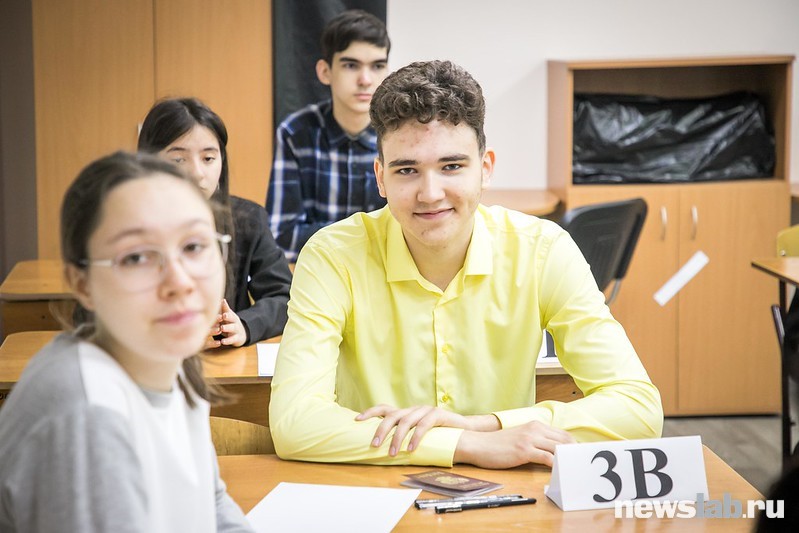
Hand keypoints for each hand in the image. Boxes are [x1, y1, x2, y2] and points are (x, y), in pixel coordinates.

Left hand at [205, 299, 246, 348]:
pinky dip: (228, 341)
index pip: (228, 311)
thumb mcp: (228, 315)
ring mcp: (236, 330)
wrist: (242, 333)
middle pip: (232, 318)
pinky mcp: (237, 338)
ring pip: (233, 328)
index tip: (222, 303)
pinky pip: (232, 339)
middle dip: (228, 317)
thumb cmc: (230, 322)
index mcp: (231, 315)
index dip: (225, 308)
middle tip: (223, 316)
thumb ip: (223, 308)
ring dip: (227, 328)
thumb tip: (220, 298)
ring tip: (222, 328)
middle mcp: (234, 321)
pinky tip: (222, 342)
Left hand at [356, 404, 473, 456]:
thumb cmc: (438, 435)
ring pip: (406, 421)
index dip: (370, 412)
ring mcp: (425, 410)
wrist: (464, 430)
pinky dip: (415, 438)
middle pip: (392, 415)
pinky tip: (411, 449)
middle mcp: (413, 409)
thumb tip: (383, 451)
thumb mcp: (416, 435)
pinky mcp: (437, 414)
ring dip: (397, 438)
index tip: (356, 420)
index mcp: (406, 413)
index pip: (384, 408)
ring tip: (393, 453)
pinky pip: (423, 425)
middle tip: (374, 445)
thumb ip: (403, 437)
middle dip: (381, 430)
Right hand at [454, 420, 574, 468]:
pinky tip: (559, 472)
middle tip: (581, 465)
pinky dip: (556, 465)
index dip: (574, 446)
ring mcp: (529, 439)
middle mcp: (535, 429)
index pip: (563, 434)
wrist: (478, 444)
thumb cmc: (497, 444)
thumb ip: (536, 440)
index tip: (580, 457)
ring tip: (574, 469)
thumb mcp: (520, 436)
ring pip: (558, 448)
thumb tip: (552, 452)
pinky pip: (547, 458)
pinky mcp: (524, 450)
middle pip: (565, 440)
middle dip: (575, 453)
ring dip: (568, 459)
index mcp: (535, 425)